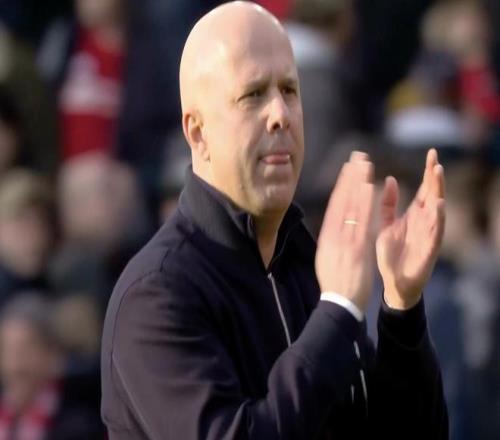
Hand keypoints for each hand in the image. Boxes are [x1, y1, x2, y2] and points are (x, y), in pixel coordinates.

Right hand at [315, 151, 375, 311]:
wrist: (340, 303)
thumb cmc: (334, 282)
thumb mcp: (326, 258)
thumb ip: (332, 240)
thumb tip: (335, 224)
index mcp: (326, 237)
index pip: (335, 205)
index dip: (341, 185)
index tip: (347, 169)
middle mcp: (334, 234)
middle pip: (342, 201)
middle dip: (350, 177)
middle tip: (358, 157)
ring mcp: (345, 239)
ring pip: (352, 206)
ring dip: (359, 183)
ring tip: (365, 164)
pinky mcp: (357, 247)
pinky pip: (362, 221)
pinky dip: (366, 203)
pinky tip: (371, 187)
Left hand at [376, 149, 445, 309]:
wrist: (394, 282)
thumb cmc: (392, 253)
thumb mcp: (387, 224)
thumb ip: (389, 204)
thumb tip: (391, 179)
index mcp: (414, 215)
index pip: (424, 189)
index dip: (428, 172)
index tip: (431, 153)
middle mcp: (424, 222)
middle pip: (432, 194)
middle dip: (435, 176)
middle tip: (435, 158)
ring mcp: (428, 234)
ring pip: (436, 209)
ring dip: (438, 191)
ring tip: (438, 174)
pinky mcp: (429, 249)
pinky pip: (435, 231)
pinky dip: (438, 218)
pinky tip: (439, 204)